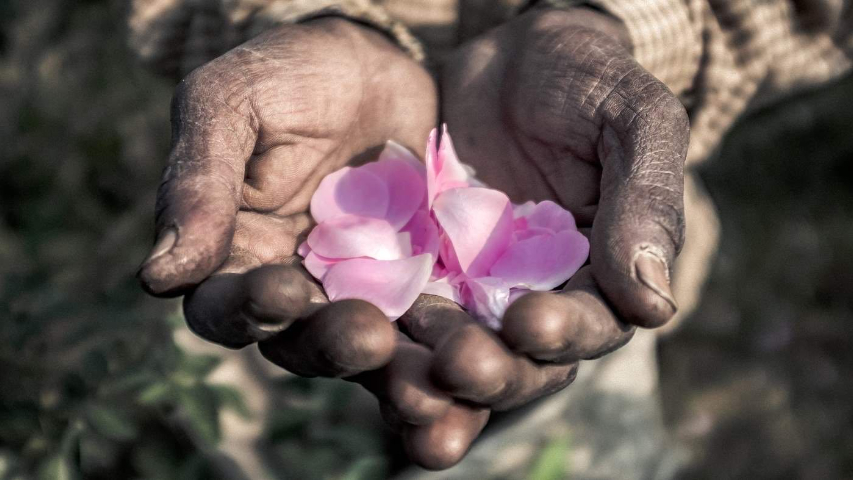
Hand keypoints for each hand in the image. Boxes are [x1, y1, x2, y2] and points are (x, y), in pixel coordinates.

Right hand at [137, 18, 436, 374]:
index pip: (223, 307)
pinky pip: (428, 323)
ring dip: (395, 359)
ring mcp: (358, 293)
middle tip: (368, 335)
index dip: (246, 307)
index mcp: (232, 257)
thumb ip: (198, 183)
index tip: (280, 287)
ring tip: (426, 353)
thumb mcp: (232, 107)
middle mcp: (293, 290)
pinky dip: (446, 340)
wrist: (375, 64)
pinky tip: (476, 343)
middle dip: (332, 342)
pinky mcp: (417, 286)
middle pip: (301, 341)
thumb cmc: (288, 76)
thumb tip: (159, 275)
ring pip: (369, 345)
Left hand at [371, 7, 689, 467]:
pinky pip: (399, 311)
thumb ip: (646, 203)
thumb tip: (654, 306)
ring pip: (456, 350)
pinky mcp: (418, 272)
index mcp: (601, 277)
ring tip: (402, 370)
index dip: (565, 332)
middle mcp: (537, 299)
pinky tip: (356, 342)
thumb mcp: (633, 123)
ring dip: (431, 373)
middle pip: (520, 360)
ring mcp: (473, 292)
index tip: (529, 323)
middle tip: (458, 362)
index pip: (592, 324)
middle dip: (493, 368)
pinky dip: (382, 336)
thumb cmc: (587, 82)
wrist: (509, 61)